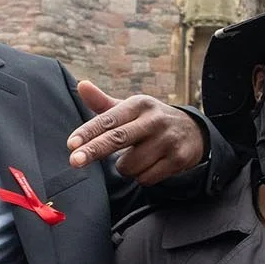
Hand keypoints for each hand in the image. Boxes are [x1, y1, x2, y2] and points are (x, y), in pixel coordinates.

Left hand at [67, 81, 208, 183]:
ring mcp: (167, 140)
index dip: (88, 132)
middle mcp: (154, 120)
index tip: (72, 144)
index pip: (109, 120)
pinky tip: (150, 165)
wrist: (193, 131)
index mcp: (139, 105)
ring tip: (136, 157)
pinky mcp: (177, 159)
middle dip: (94, 151)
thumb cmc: (150, 121)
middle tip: (75, 161)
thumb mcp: (129, 109)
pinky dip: (142, 176)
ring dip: (125, 167)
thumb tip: (81, 85)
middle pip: (118, 139)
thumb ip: (102, 103)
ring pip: (130, 165)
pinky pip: (145, 178)